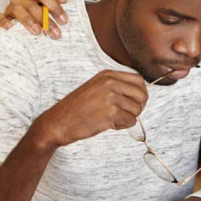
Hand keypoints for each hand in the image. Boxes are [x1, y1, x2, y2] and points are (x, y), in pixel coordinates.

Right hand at [0, 0, 68, 38]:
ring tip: (38, 32)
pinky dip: (4, 21)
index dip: (54, 6)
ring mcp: (11, 7)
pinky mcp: (3, 17)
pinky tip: (10, 27)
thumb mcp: (52, 5)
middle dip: (45, 19)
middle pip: (31, 4)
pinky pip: (0, 17)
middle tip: (55, 32)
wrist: (30, 24)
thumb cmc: (44, 13)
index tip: (64, 20)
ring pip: (16, 10)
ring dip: (28, 20)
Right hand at [33, 70, 147, 147]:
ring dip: (128, 118)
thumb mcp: (96, 87)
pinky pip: (131, 121)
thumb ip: (116, 86)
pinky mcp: (111, 112)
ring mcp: (111, 97)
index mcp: (107, 75)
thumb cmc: (77, 108)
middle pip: (142, 94)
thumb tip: (141, 92)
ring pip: (137, 109)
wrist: (57, 122)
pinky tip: (109, 124)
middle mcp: (110, 83)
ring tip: (112, 119)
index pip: (139, 80)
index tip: (134, 102)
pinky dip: (123, 126)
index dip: (141, 93)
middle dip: (138, 107)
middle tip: (126, 114)